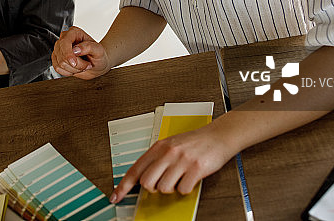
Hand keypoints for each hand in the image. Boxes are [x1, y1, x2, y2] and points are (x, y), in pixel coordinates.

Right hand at [51, 26, 110, 79]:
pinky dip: (68, 72)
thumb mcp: (98, 50)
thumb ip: (88, 47)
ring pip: (60, 64)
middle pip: (62, 55)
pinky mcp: (57, 59)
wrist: (97, 64)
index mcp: (74, 32)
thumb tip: (76, 49)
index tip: (74, 63)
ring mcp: (60, 49)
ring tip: (83, 66)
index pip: (64, 42)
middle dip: (76, 64)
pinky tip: (76, 69)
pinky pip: (57, 68)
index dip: (68, 54)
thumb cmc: (98, 55)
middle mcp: (65, 39)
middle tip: (87, 64)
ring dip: (73, 69)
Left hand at [110, 123, 234, 201]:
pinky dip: (185, 189)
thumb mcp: (170, 145)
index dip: (123, 186)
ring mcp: (181, 160)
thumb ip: (156, 159)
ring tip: (180, 178)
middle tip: (163, 184)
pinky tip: (190, 179)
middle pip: (147, 182)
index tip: (115, 197)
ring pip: (164, 188)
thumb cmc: (194, 142)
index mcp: (158, 147)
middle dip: (153, 188)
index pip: (135, 170)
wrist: (218, 135)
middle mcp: (168, 153)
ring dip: (171, 188)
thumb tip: (142, 178)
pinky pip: (183, 189)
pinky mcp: (195, 168)